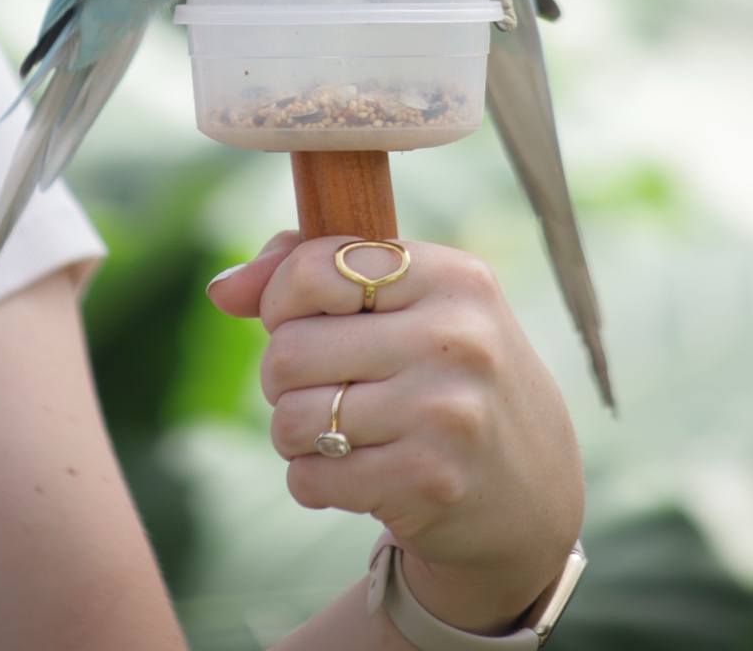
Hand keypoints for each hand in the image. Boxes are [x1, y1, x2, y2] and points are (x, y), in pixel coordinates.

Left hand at [209, 234, 583, 635]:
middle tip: (316, 385)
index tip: (300, 318)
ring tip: (333, 428)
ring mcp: (446, 412)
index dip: (282, 299)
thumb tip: (221, 290)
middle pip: (290, 350)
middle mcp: (454, 338)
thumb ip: (310, 271)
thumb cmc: (445, 371)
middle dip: (282, 375)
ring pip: (294, 418)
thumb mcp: (406, 303)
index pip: (315, 268)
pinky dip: (313, 478)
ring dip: (294, 431)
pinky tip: (353, 470)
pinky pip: (312, 477)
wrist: (532, 484)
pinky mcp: (430, 482)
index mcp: (451, 275)